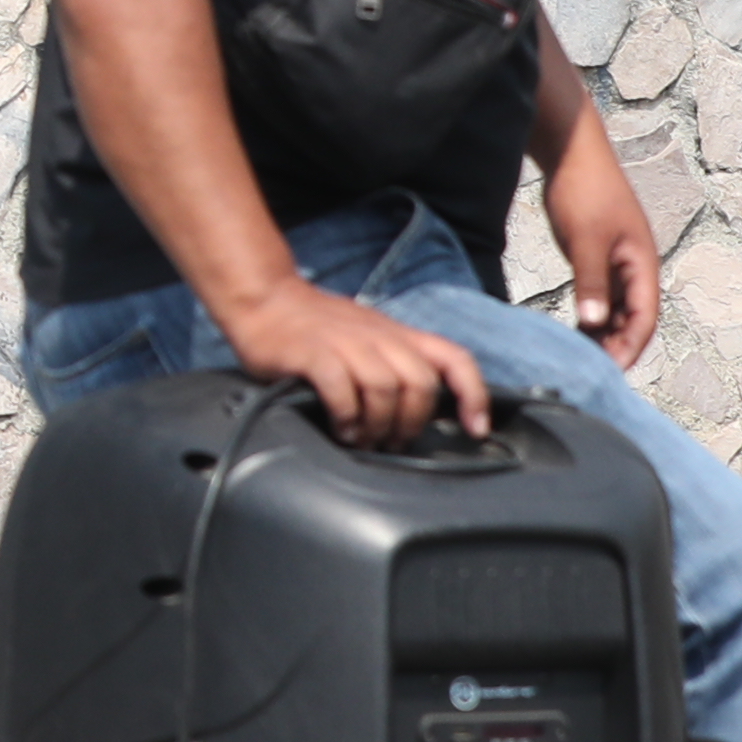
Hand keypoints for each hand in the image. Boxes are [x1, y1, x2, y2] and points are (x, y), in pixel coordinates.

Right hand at [217, 275, 497, 445]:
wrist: (265, 300)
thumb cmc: (315, 327)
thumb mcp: (367, 338)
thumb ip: (393, 366)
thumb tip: (413, 414)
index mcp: (398, 335)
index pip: (454, 359)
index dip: (473, 395)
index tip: (476, 429)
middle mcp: (379, 337)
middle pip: (420, 382)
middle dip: (411, 422)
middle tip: (392, 442)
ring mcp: (345, 343)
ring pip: (385, 388)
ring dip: (378, 424)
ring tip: (363, 439)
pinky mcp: (312, 353)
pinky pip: (341, 387)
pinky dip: (345, 415)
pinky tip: (340, 427)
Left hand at [540, 121, 662, 369]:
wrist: (571, 153)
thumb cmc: (583, 191)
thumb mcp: (585, 240)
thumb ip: (591, 282)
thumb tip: (596, 323)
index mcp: (643, 262)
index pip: (646, 316)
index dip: (632, 345)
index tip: (613, 371)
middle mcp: (635, 265)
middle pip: (634, 317)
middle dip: (619, 345)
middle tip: (594, 373)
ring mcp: (617, 260)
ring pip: (618, 308)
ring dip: (606, 333)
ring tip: (584, 358)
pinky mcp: (598, 255)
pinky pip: (602, 294)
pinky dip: (593, 314)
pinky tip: (575, 330)